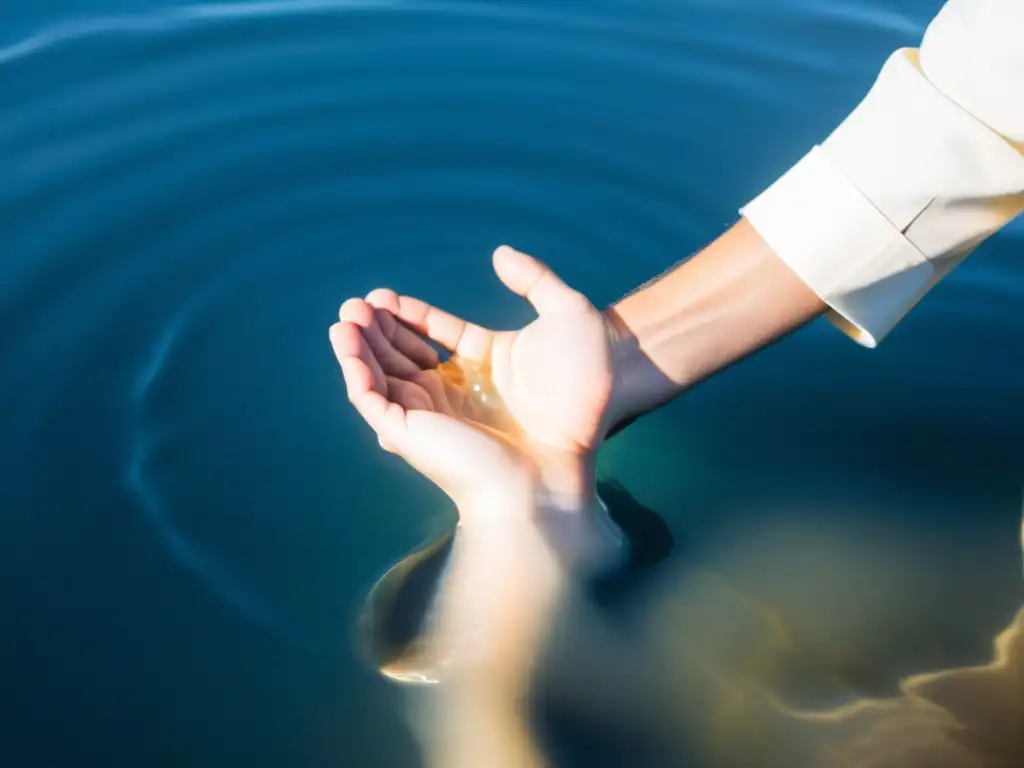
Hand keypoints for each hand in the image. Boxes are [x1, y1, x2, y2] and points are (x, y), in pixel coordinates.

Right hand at [363, 246, 619, 459]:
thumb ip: (534, 278)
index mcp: (485, 367)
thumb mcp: (566, 313)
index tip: (385, 296)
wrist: (580, 430)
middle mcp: (458, 392)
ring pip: (384, 378)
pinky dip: (357, 376)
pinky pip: (376, 403)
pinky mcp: (417, 434)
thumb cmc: (584, 384)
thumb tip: (499, 253)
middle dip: (377, 330)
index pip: (435, 335)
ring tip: (344, 319)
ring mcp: (436, 414)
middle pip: (404, 355)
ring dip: (358, 349)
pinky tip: (348, 345)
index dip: (410, 314)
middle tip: (354, 305)